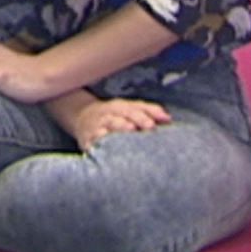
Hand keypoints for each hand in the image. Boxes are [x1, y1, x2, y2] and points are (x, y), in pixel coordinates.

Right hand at [46, 95, 171, 151]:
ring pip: (108, 123)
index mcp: (119, 107)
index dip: (147, 113)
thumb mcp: (129, 109)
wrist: (81, 117)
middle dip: (136, 118)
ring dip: (120, 125)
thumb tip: (169, 119)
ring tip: (130, 128)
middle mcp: (108, 114)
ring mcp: (97, 125)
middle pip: (123, 113)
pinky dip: (99, 141)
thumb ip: (149, 112)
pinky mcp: (87, 139)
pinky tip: (106, 144)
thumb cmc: (114, 116)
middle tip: (150, 126)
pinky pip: (93, 140)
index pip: (134, 108)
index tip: (160, 121)